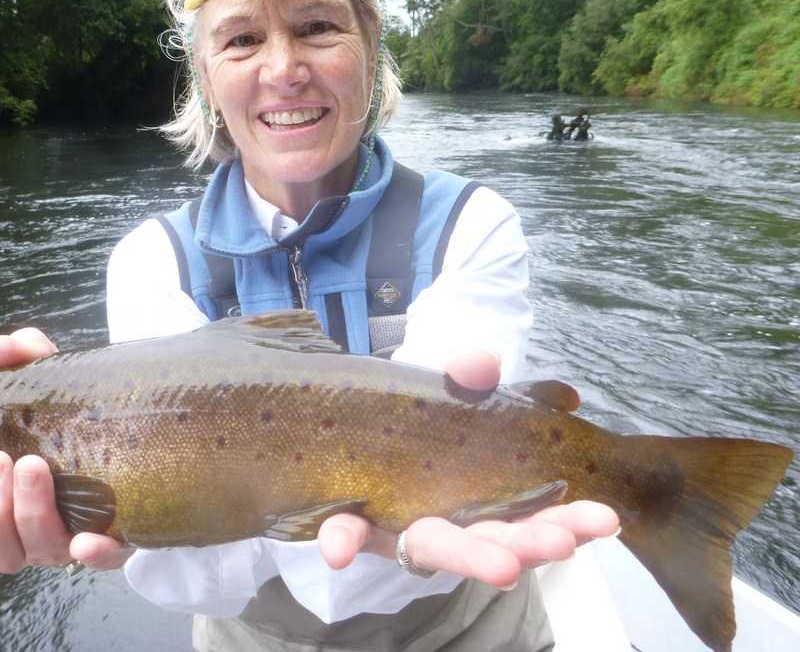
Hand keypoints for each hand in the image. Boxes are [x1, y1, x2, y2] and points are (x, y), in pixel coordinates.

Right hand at [0, 328, 133, 573]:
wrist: (135, 442)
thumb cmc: (71, 423)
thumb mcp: (48, 391)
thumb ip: (25, 365)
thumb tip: (2, 345)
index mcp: (0, 511)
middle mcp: (28, 536)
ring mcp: (69, 542)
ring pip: (39, 551)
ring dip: (30, 513)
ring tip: (32, 466)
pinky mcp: (114, 541)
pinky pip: (104, 559)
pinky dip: (93, 554)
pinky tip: (88, 540)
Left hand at [315, 347, 620, 586]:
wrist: (363, 412)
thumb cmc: (426, 411)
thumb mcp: (457, 387)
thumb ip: (475, 376)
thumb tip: (516, 376)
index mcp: (488, 502)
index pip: (535, 520)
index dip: (569, 523)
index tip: (606, 517)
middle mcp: (451, 524)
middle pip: (494, 543)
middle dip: (527, 545)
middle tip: (560, 543)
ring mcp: (402, 528)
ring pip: (433, 547)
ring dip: (460, 555)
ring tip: (491, 564)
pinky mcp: (355, 524)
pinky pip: (348, 534)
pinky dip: (343, 540)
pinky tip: (335, 548)